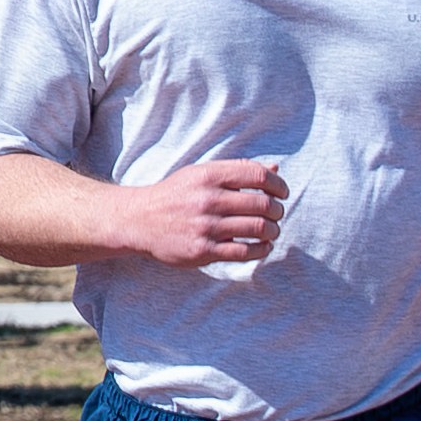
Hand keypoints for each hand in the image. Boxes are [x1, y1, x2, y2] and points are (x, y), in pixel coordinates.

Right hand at [112, 158, 286, 267]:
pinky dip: (261, 250)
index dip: (278, 185)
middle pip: (262, 204)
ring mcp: (206, 227)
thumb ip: (238, 170)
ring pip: (257, 229)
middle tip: (277, 213)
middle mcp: (209, 200)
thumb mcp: (201, 174)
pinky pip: (244, 252)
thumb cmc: (176, 195)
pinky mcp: (203, 251)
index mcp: (210, 176)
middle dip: (277, 210)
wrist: (139, 220)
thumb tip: (275, 168)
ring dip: (273, 230)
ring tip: (272, 230)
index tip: (282, 193)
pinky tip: (263, 246)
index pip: (258, 176)